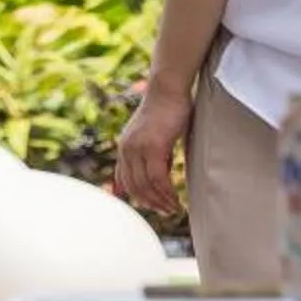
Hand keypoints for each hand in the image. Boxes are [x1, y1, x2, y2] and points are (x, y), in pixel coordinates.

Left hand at [113, 82, 191, 217]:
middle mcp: (126, 149)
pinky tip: (176, 199)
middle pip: (134, 187)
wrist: (168, 89)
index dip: (136, 196)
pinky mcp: (153, 147)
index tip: (151, 207)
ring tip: (173, 209)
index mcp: (124, 147)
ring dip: (160, 202)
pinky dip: (166, 193)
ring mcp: (138, 148)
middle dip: (150, 203)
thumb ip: (150, 155)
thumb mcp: (152, 136)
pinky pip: (158, 179)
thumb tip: (156, 176)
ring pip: (146, 186)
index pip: (124, 180)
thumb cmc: (166, 110)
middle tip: (167, 211)